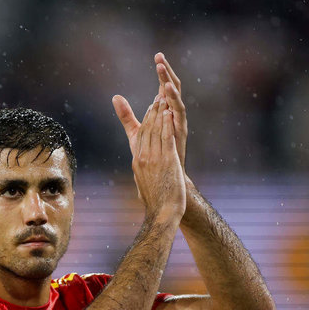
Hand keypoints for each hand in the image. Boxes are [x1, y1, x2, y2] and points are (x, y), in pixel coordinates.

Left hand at [113, 51, 188, 168]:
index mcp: (165, 110)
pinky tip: (166, 92)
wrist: (165, 173)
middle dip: (167, 72)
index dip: (161, 71)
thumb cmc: (153, 153)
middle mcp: (174, 112)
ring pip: (177, 96)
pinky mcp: (181, 129)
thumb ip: (126, 115)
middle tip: (160, 57)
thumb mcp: (137, 131)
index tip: (157, 55)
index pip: (163, 85)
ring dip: (170, 83)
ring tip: (162, 70)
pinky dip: (174, 101)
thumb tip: (115, 97)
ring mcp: (179, 120)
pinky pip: (179, 112)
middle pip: (172, 86)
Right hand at [128, 95, 185, 222]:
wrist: (162, 212)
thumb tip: (141, 168)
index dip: (147, 119)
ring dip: (160, 113)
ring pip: (156, 131)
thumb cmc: (156, 201)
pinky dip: (167, 125)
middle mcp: (143, 157)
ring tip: (164, 99)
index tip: (151, 107)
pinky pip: (166, 139)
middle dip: (152, 111)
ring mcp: (155, 159)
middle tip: (158, 97)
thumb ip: (144, 171)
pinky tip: (170, 114)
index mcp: (138, 161)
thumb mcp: (145, 183)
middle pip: (147, 129)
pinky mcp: (167, 162)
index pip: (141, 135)